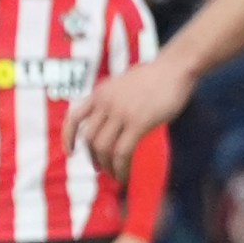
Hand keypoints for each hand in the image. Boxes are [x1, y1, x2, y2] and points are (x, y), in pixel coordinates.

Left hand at [65, 52, 194, 179]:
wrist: (175, 67)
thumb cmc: (155, 75)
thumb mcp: (123, 84)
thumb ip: (112, 101)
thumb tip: (111, 123)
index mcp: (100, 93)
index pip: (74, 117)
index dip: (68, 138)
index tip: (70, 152)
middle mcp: (105, 102)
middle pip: (89, 138)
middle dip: (93, 157)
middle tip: (101, 167)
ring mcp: (120, 112)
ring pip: (103, 147)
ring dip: (107, 165)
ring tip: (115, 173)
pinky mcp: (138, 122)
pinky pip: (122, 152)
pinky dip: (121, 168)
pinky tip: (124, 175)